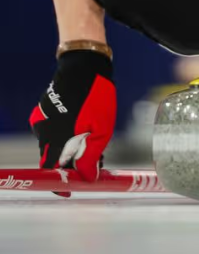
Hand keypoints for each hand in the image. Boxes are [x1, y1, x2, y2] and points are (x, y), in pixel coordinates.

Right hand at [29, 50, 115, 180]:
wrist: (84, 64)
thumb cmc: (97, 95)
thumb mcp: (101, 128)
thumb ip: (92, 156)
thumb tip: (87, 178)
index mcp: (56, 138)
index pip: (51, 171)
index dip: (60, 183)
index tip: (72, 189)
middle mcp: (43, 132)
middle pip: (54, 159)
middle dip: (70, 165)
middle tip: (92, 162)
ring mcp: (41, 121)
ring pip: (54, 145)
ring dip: (69, 148)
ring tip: (91, 137)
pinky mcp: (43, 112)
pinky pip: (52, 131)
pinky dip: (65, 134)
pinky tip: (81, 125)